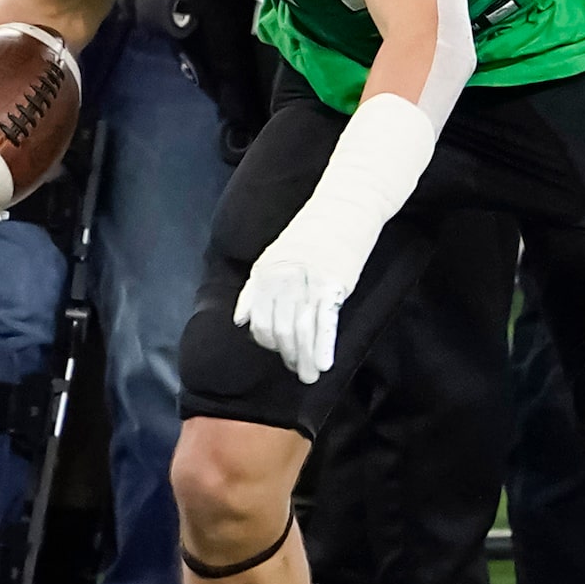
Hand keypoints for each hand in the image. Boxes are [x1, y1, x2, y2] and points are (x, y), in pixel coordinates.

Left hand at [234, 199, 385, 380]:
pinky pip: (324, 323)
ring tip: (310, 376)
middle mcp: (281, 282)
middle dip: (288, 356)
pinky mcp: (332, 284)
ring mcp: (307, 284)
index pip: (259, 322)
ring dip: (304, 359)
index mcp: (264, 275)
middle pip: (279, 331)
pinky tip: (323, 365)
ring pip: (300, 332)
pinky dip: (322, 347)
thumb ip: (255, 289)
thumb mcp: (274, 257)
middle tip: (298, 371)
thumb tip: (240, 320)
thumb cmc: (313, 233)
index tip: (282, 355)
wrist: (344, 207)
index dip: (269, 344)